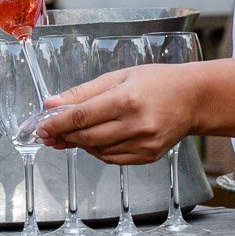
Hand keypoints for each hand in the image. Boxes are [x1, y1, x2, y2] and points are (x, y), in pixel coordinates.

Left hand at [35, 64, 196, 164]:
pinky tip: (92, 141)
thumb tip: (51, 103)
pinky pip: (112, 159)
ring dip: (78, 144)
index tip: (41, 126)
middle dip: (63, 136)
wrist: (193, 99)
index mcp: (127, 100)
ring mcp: (144, 144)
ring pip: (97, 151)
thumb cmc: (157, 82)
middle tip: (47, 133)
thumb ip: (83, 92)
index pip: (81, 116)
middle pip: (87, 137)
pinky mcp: (148, 156)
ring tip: (69, 135)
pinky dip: (97, 151)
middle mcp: (136, 125)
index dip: (57, 123)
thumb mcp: (119, 76)